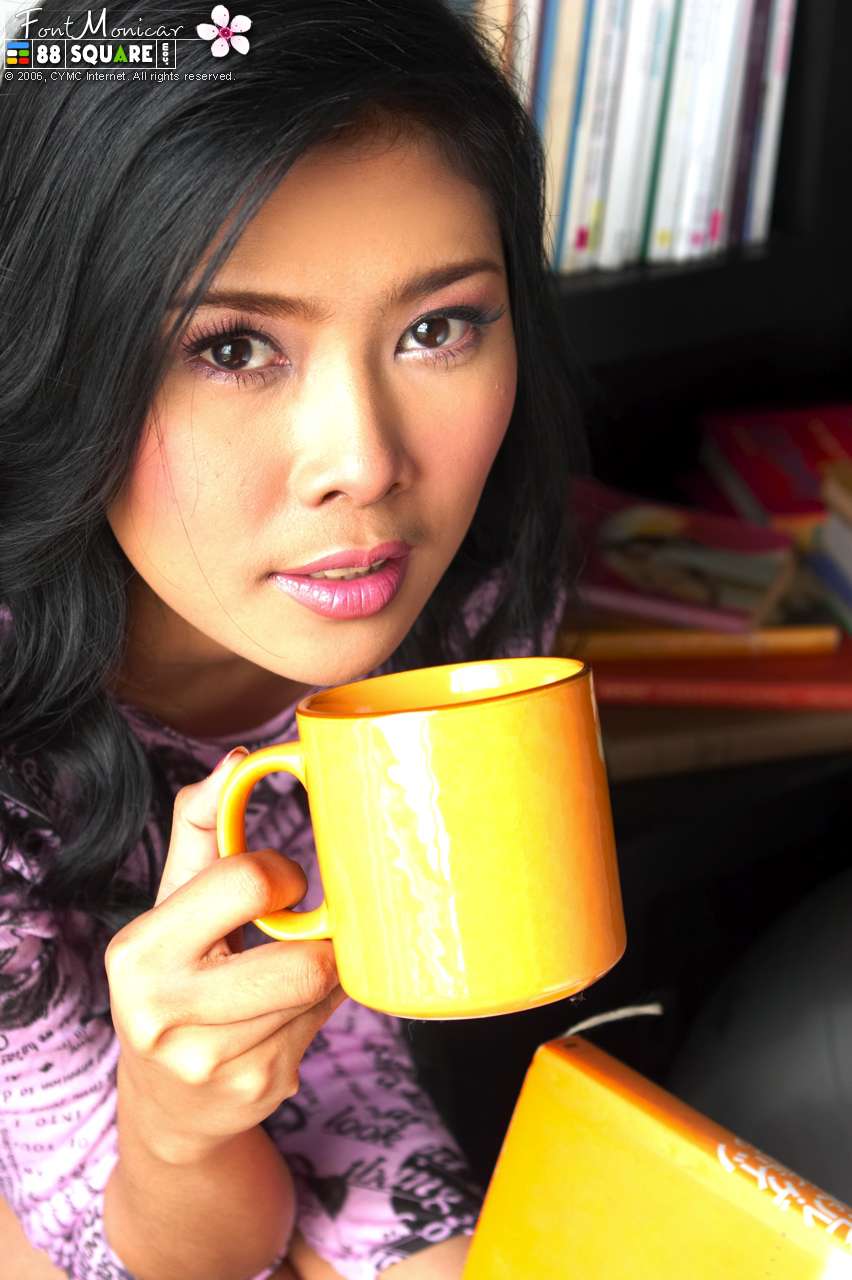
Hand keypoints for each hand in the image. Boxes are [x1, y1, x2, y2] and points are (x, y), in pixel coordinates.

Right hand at [105, 748, 345, 1162]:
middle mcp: (167, 1014)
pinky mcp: (260, 1089)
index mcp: (140, 952)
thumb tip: (236, 762)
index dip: (283, 875)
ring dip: (326, 969)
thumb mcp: (173, 901)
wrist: (169, 1102)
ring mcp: (215, 1062)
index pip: (249, 882)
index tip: (278, 884)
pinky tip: (293, 1007)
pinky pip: (328, 1024)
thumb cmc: (177, 975)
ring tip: (294, 967)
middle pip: (303, 962)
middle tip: (301, 930)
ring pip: (322, 991)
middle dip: (319, 938)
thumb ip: (200, 825)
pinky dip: (325, 1004)